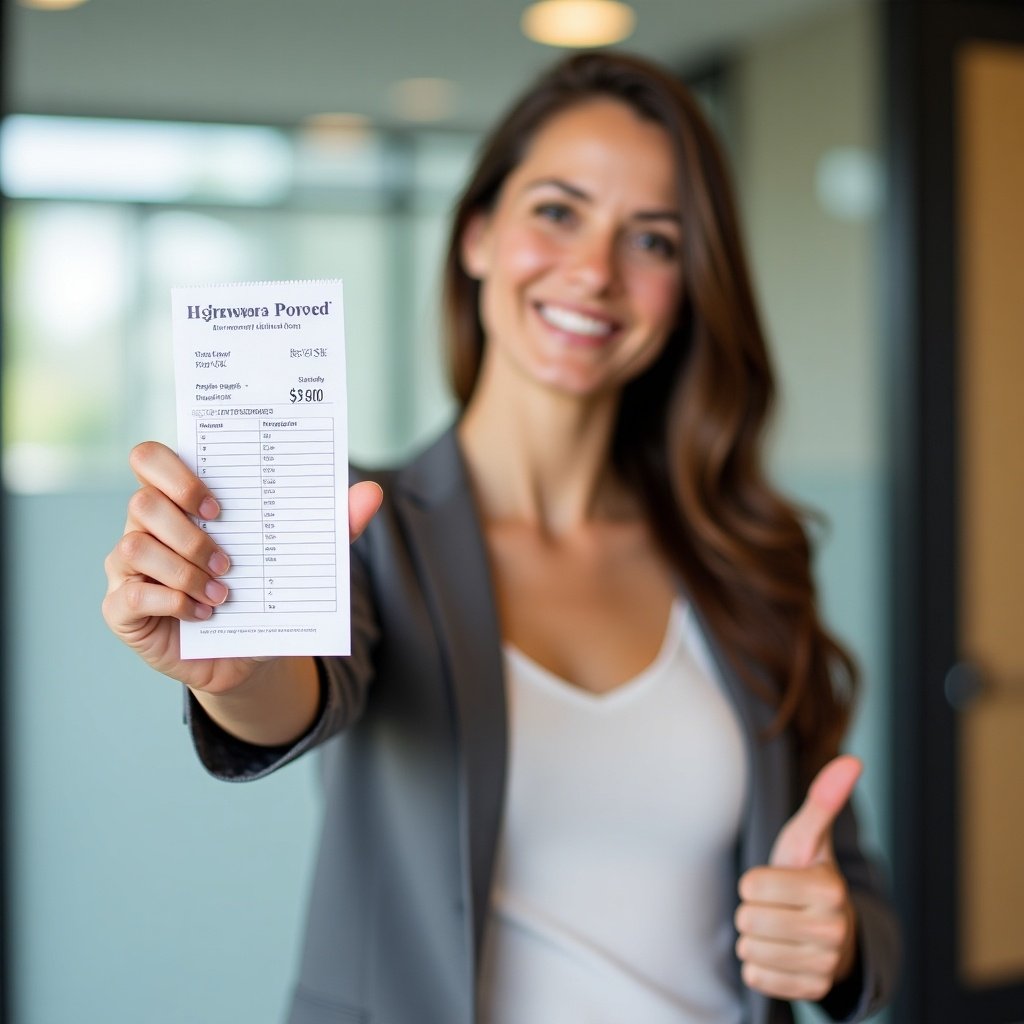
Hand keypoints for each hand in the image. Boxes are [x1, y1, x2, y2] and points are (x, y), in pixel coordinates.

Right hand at [102, 441, 382, 693]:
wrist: (246, 654)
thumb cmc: (263, 592)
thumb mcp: (300, 559)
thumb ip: (336, 524)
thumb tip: (372, 492)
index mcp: (179, 500)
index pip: (149, 458)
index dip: (177, 472)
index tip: (219, 505)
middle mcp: (145, 526)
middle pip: (142, 502)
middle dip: (190, 532)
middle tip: (230, 561)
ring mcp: (127, 567)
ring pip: (135, 547)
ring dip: (186, 571)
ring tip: (225, 595)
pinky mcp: (122, 609)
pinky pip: (131, 596)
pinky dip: (173, 603)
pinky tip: (205, 615)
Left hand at [734, 755, 861, 1001]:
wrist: (829, 931)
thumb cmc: (807, 876)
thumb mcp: (807, 838)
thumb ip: (823, 801)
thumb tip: (853, 760)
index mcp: (829, 889)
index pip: (751, 885)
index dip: (754, 882)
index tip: (776, 882)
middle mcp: (832, 930)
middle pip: (748, 919)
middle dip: (752, 910)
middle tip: (776, 907)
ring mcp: (824, 965)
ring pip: (749, 951)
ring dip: (754, 939)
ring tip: (778, 929)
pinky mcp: (811, 991)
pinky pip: (756, 977)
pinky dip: (759, 966)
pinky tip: (779, 954)